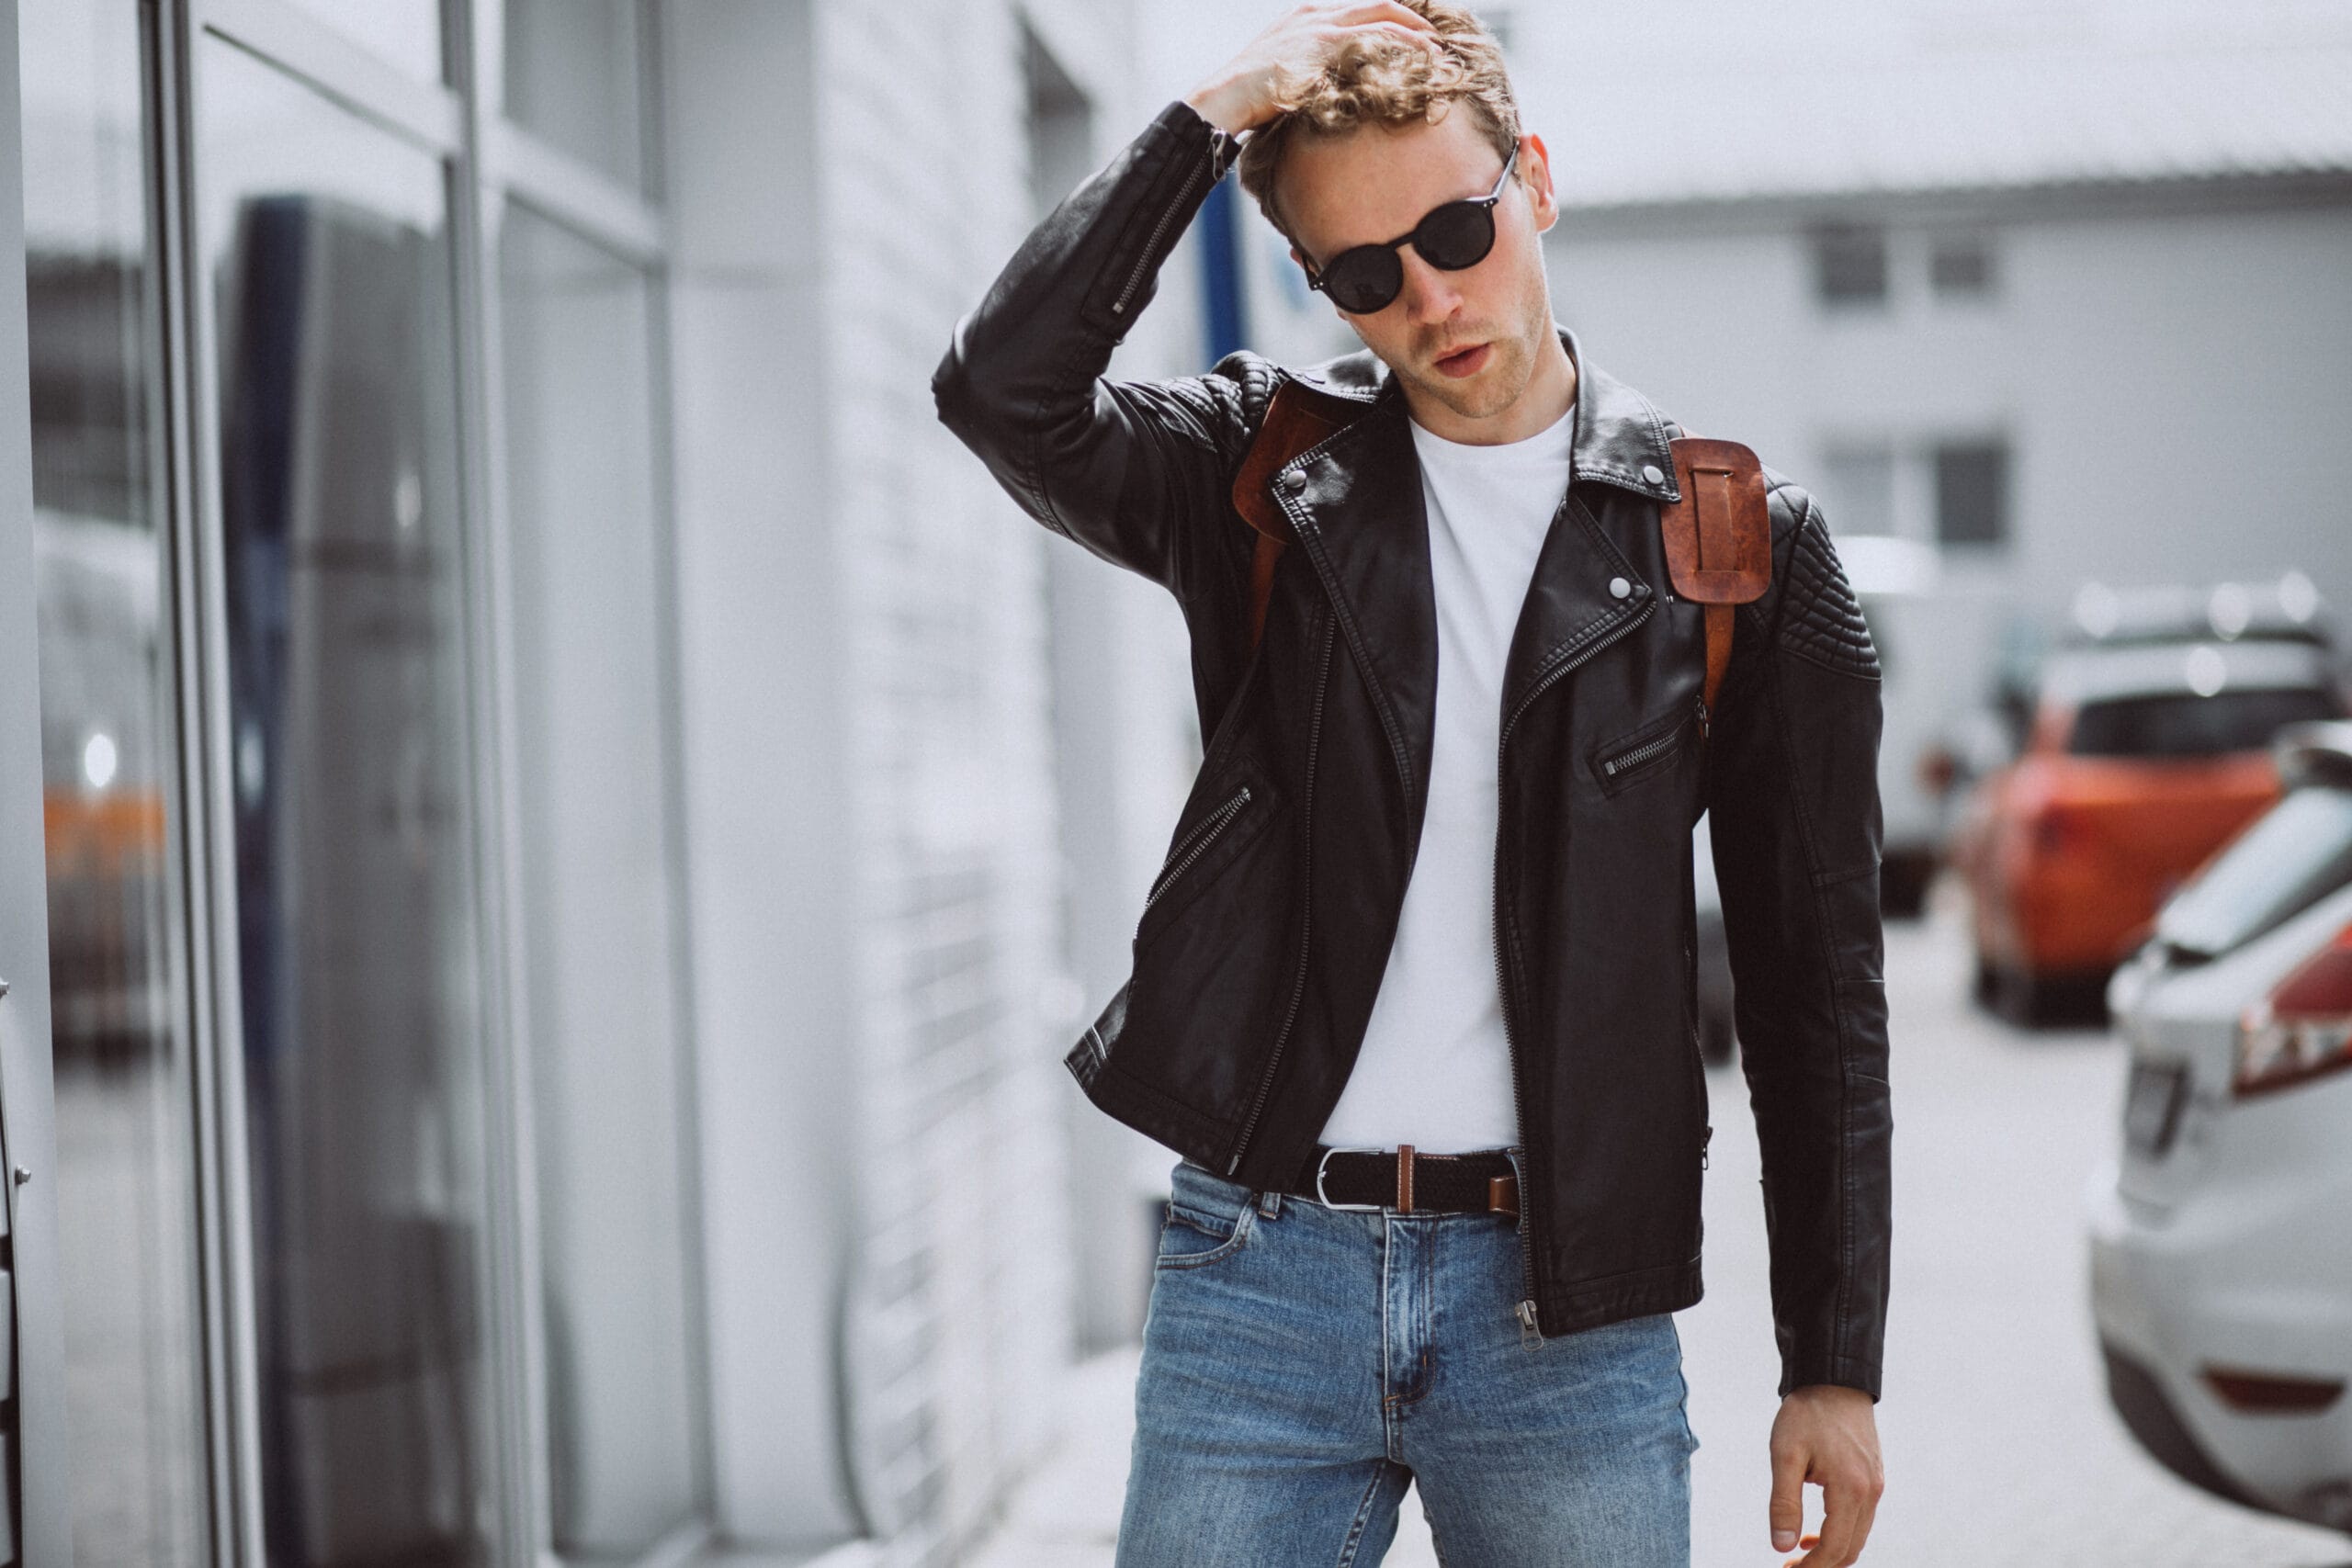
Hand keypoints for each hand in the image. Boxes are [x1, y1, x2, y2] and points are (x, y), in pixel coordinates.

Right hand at [1183, 2, 1443, 135]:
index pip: (1362, 11)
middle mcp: (1318, 14)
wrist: (1222, 100)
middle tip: (1437, 44)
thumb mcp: (1283, 77)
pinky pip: (1376, 40)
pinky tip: (1420, 64)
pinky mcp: (1324, 44)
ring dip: (1417, 37)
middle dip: (1414, 23)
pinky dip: (1404, 49)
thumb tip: (1331, 97)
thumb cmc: (1247, 99)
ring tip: (1439, 56)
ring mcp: (1321, 26)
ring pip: (1384, 21)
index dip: (1394, 22)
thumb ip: (1311, 75)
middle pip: (1380, 8)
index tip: (1416, 39)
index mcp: (1308, 17)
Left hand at [1767, 1384, 1882, 1565]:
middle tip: (1791, 1566)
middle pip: (1851, 1548)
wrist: (1834, 1380)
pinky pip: (1861, 1518)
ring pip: (1858, 1535)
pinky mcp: (1874, 1477)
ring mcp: (1876, 1485)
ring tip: (1799, 1550)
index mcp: (1850, 1489)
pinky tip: (1815, 1528)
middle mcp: (1870, 1491)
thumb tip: (1781, 1546)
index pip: (1835, 1547)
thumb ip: (1783, 1503)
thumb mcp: (1785, 1455)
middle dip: (1822, 1564)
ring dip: (1832, 1550)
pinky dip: (1841, 1531)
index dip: (1812, 1567)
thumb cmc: (1806, 1414)